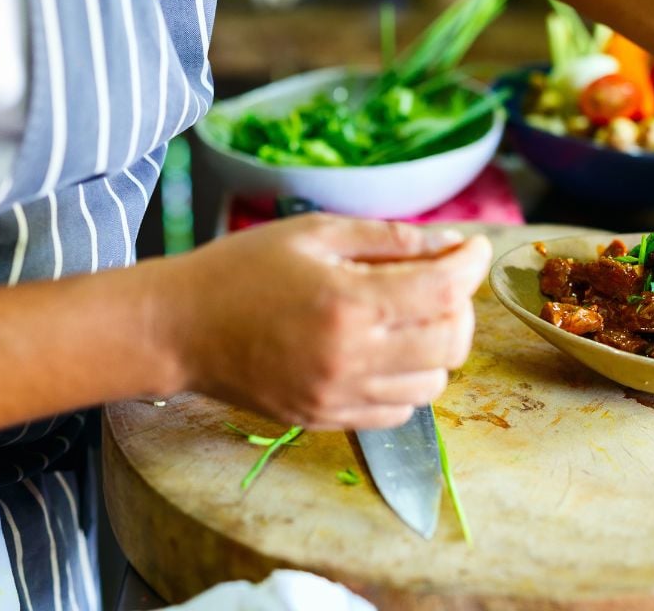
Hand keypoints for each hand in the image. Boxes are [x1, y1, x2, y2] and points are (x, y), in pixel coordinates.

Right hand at [155, 214, 490, 428]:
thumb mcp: (315, 234)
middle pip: (451, 341)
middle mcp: (351, 357)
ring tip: (410, 316)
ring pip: (434, 383)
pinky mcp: (327, 419)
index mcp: (349, 302)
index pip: (445, 289)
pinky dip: (408, 380)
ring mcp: (339, 396)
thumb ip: (388, 238)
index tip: (473, 247)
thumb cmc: (241, 269)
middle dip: (459, 305)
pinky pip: (400, 412)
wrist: (180, 328)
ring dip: (436, 347)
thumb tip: (449, 244)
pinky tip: (385, 350)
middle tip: (440, 280)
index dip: (471, 263)